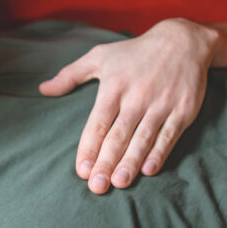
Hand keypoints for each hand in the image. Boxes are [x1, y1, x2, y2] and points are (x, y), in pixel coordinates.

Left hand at [39, 19, 215, 193]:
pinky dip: (159, 153)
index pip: (98, 122)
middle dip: (106, 162)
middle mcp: (136, 97)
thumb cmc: (135, 52)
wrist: (182, 41)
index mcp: (114, 87)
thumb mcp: (100, 56)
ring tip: (119, 182)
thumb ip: (70, 75)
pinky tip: (149, 170)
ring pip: (143, 138)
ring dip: (131, 162)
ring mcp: (161, 104)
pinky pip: (169, 135)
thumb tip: (43, 89)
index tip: (82, 170)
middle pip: (118, 135)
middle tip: (97, 186)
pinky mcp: (183, 110)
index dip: (89, 147)